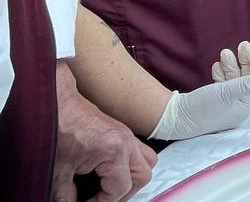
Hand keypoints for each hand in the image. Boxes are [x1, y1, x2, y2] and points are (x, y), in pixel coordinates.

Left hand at [53, 63, 155, 201]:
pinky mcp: (122, 132)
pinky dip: (132, 164)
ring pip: (148, 161)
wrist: (56, 102)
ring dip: (133, 178)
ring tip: (112, 187)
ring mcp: (128, 135)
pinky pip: (140, 151)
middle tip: (104, 199)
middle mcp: (127, 142)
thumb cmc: (58, 129)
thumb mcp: (58, 169)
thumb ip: (65, 194)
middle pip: (142, 176)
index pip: (119, 188)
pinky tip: (112, 170)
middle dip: (124, 193)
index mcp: (114, 151)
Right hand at [150, 42, 249, 140]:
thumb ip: (247, 84)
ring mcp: (226, 102)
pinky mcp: (214, 100)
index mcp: (246, 105)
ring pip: (235, 79)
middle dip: (246, 61)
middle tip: (243, 45)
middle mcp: (239, 104)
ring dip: (232, 64)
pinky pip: (223, 83)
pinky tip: (217, 65)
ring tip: (225, 52)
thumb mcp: (226, 93)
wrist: (174, 118)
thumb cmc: (203, 107)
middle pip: (248, 78)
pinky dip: (222, 72)